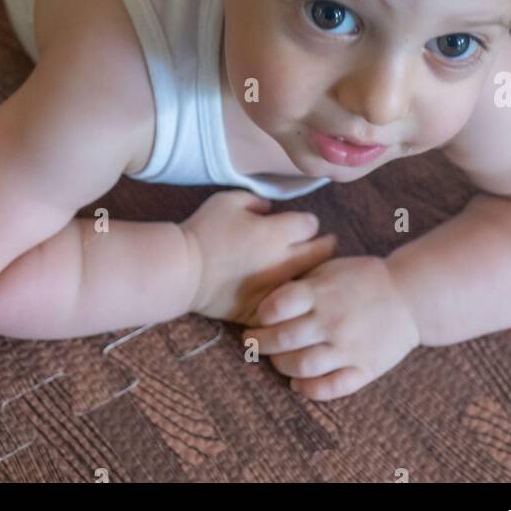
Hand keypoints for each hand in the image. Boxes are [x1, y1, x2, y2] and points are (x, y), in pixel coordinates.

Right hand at [180, 189, 336, 322]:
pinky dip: (292, 302)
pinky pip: (287, 308)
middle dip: (325, 246)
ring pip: (308, 283)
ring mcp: (276, 290)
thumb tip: (270, 209)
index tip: (303, 225)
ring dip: (311, 275)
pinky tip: (291, 298)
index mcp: (278, 233)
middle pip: (321, 254)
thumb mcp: (229, 200)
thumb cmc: (205, 230)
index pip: (311, 224)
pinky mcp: (263, 310)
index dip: (308, 222)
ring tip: (311, 271)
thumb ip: (256, 201)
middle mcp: (284, 262)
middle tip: (327, 244)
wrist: (183, 270)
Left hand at [242, 254, 419, 400]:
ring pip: (303, 366)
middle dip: (259, 343)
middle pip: (284, 339)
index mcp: (322, 292)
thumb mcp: (331, 268)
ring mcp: (349, 347)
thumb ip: (302, 282)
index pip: (279, 305)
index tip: (259, 316)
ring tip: (275, 359)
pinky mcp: (365, 368)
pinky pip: (332, 387)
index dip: (263, 313)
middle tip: (250, 342)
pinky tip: (298, 383)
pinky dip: (310, 390)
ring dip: (281, 366)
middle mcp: (332, 321)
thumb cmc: (363, 279)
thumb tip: (266, 295)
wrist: (410, 295)